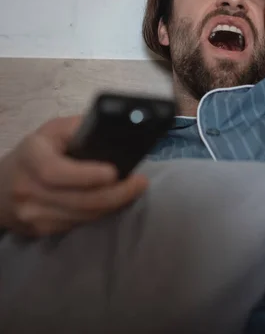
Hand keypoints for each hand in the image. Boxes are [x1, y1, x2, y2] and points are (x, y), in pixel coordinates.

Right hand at [0, 116, 147, 236]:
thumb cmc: (32, 153)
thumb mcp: (50, 132)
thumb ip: (77, 128)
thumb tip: (111, 130)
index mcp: (31, 159)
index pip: (56, 172)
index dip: (87, 175)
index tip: (115, 172)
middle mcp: (28, 191)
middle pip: (78, 201)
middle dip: (116, 194)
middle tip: (140, 183)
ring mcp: (33, 216)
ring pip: (83, 216)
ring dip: (113, 205)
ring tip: (133, 190)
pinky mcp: (41, 232)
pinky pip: (78, 224)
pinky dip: (100, 213)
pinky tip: (113, 201)